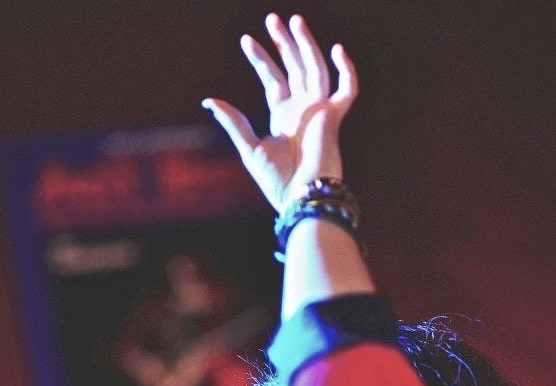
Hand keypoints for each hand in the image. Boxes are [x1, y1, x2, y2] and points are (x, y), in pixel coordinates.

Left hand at [202, 13, 357, 212]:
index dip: (260, 59)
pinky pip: (347, 90)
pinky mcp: (333, 117)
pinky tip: (336, 49)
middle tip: (272, 19)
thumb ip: (233, 122)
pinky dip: (346, 71)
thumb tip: (209, 100)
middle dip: (283, 44)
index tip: (246, 40)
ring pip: (315, 69)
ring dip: (306, 45)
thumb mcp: (249, 148)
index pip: (273, 80)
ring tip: (294, 21)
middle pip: (294, 68)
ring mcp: (318, 112)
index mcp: (282, 117)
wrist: (300, 196)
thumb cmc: (277, 181)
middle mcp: (301, 110)